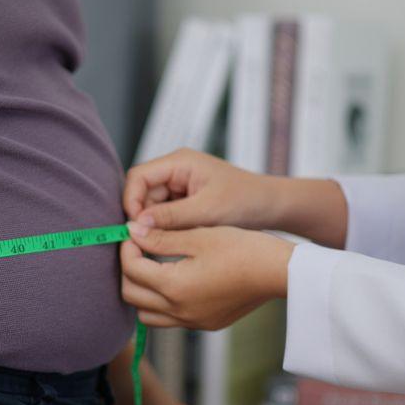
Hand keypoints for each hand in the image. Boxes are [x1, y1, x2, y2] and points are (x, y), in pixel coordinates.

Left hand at [121, 223, 294, 329]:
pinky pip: (170, 319)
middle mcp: (179, 311)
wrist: (277, 271)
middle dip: (129, 270)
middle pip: (131, 296)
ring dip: (142, 291)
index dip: (127, 247)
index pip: (131, 269)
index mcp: (174, 287)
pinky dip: (163, 303)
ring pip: (147, 314)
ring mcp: (193, 321)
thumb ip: (160, 237)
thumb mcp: (197, 236)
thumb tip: (131, 231)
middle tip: (139, 248)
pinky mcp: (206, 323)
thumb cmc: (242, 248)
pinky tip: (176, 280)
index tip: (135, 232)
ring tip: (154, 266)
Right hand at [123, 148, 348, 248]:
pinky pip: (165, 215)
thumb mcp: (206, 211)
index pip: (138, 177)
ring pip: (151, 207)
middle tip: (147, 241)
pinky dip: (166, 229)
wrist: (272, 207)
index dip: (131, 201)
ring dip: (155, 225)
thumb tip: (136, 225)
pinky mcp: (185, 202)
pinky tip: (175, 241)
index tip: (135, 227)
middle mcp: (176, 170)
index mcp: (179, 162)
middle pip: (141, 192)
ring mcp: (180, 186)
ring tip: (166, 242)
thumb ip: (170, 217)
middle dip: (142, 216)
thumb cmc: (246, 201)